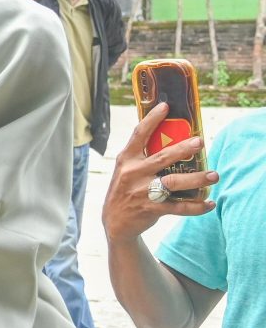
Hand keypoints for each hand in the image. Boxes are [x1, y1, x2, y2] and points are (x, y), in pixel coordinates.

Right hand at [102, 101, 216, 243]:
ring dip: (197, 178)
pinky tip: (209, 203)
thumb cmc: (126, 189)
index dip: (152, 119)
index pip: (138, 135)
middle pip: (162, 158)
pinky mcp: (151, 209)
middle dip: (183, 149)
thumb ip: (143, 156)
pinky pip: (178, 207)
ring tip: (214, 175)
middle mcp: (133, 173)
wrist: (115, 221)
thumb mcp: (127, 170)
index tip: (166, 106)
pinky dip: (196, 207)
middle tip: (200, 142)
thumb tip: (173, 137)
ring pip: (174, 182)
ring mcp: (142, 192)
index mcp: (126, 160)